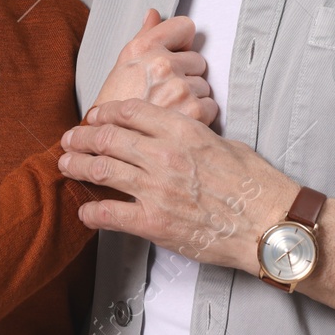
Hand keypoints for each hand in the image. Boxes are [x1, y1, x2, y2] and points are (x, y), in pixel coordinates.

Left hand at [58, 99, 296, 272]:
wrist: (268, 223)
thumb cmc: (255, 184)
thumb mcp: (225, 143)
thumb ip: (193, 136)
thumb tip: (177, 135)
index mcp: (182, 130)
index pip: (131, 111)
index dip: (106, 112)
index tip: (95, 115)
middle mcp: (164, 156)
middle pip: (109, 138)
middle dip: (83, 137)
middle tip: (70, 139)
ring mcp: (156, 190)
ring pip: (103, 170)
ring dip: (79, 166)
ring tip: (66, 165)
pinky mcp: (154, 223)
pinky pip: (110, 215)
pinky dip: (92, 212)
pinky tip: (84, 211)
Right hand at [92, 10, 217, 127]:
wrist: (107, 143)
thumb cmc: (114, 107)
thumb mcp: (123, 65)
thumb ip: (145, 36)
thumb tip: (154, 14)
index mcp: (143, 49)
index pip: (185, 27)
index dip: (182, 42)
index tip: (175, 54)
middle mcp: (162, 65)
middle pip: (197, 60)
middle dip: (186, 74)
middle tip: (166, 91)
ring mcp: (179, 88)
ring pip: (204, 85)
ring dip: (192, 96)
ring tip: (169, 108)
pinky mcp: (193, 111)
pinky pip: (210, 106)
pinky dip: (199, 116)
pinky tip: (177, 120)